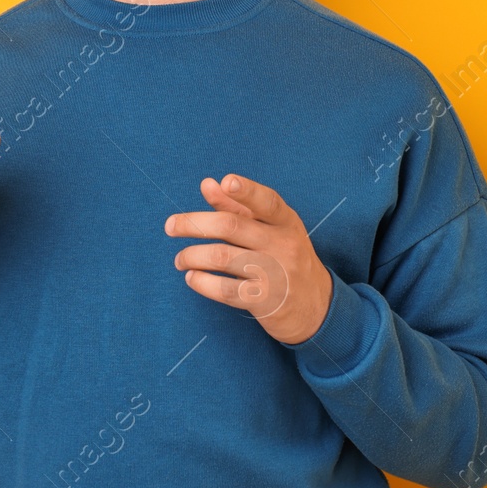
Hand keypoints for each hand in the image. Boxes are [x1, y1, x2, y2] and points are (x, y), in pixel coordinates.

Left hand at [165, 173, 333, 344]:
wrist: (316, 307)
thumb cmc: (284, 258)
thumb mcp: (271, 229)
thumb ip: (238, 207)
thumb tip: (208, 184)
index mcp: (286, 222)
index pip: (266, 201)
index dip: (246, 191)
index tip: (226, 181)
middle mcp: (283, 244)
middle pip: (231, 226)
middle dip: (193, 223)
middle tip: (170, 226)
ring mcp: (276, 273)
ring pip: (222, 257)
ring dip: (191, 256)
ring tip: (180, 259)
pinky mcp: (265, 300)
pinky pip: (225, 289)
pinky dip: (202, 282)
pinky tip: (192, 278)